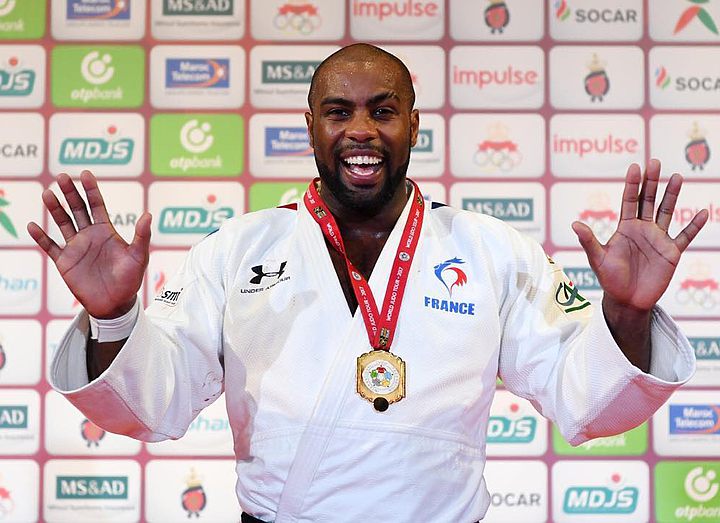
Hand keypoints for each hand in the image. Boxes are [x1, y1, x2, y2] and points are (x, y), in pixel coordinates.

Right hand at [27, 170, 150, 318]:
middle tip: (62, 176)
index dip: (92, 190)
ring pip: (62, 223)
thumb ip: (142, 236)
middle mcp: (89, 235)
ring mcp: (76, 247)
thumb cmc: (130, 279)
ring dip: (55, 209)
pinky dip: (41, 237)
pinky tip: (33, 226)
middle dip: (70, 193)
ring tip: (48, 194)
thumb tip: (148, 214)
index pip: (97, 205)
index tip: (86, 174)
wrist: (115, 303)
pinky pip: (50, 247)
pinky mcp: (65, 262)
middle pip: (77, 209)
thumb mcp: (139, 256)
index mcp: (106, 231)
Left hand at [572, 159, 707, 311]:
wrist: (627, 300)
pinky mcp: (671, 252)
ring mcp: (658, 239)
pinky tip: (703, 212)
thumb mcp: (598, 259)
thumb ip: (589, 241)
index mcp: (625, 228)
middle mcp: (642, 229)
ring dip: (672, 195)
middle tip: (655, 162)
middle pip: (648, 200)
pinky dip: (694, 226)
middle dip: (652, 182)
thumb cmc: (610, 279)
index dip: (632, 185)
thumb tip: (574, 224)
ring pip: (666, 212)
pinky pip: (685, 236)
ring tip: (677, 177)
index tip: (635, 167)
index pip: (629, 201)